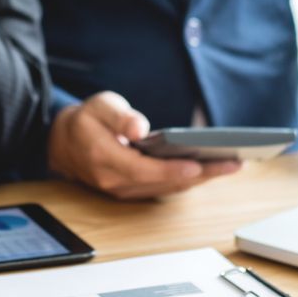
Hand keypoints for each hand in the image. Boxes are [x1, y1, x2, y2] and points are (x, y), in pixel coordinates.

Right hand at [48, 91, 240, 198]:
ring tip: (230, 165)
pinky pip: (164, 189)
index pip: (143, 170)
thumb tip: (138, 128)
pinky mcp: (133, 190)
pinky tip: (210, 170)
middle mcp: (115, 181)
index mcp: (104, 159)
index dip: (171, 170)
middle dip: (200, 175)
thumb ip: (118, 116)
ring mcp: (124, 190)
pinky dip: (188, 181)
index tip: (198, 165)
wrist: (64, 143)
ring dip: (200, 180)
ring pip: (167, 189)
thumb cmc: (86, 121)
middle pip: (163, 183)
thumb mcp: (98, 106)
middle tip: (233, 164)